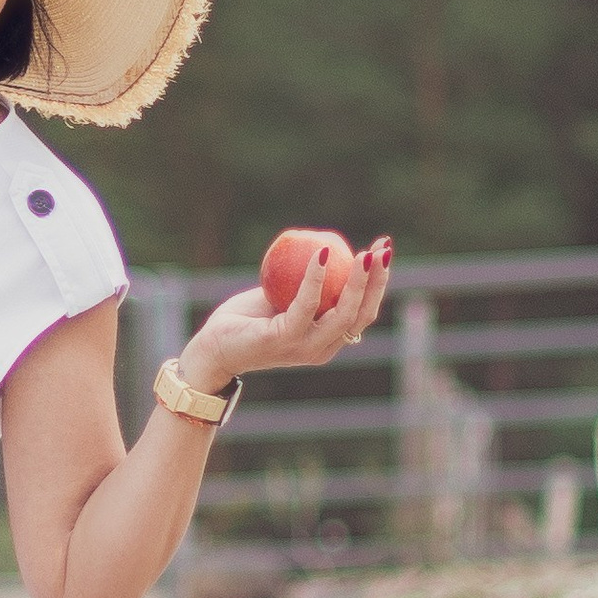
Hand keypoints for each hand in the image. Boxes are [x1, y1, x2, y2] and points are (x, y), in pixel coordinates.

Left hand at [176, 238, 390, 389]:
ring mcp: (304, 348)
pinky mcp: (283, 340)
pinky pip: (305, 305)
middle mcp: (322, 348)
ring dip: (358, 281)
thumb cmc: (248, 318)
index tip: (384, 251)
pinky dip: (316, 278)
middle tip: (384, 248)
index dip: (379, 282)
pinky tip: (323, 253)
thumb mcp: (284, 297)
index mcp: (328, 341)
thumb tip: (331, 250)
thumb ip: (307, 285)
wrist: (213, 347)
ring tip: (365, 254)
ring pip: (343, 314)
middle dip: (378, 279)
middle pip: (361, 314)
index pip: (363, 312)